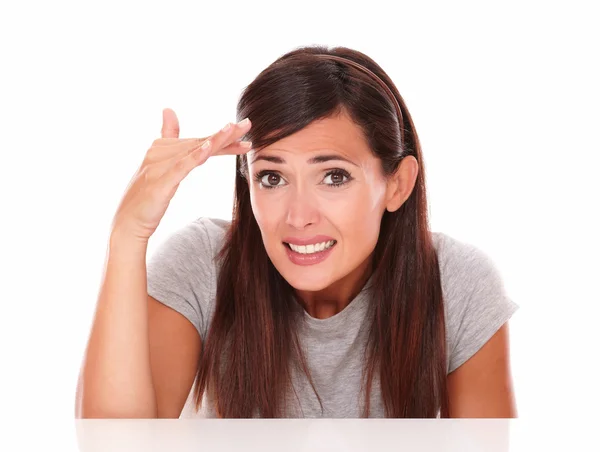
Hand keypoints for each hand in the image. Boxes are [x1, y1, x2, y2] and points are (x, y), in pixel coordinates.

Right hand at [111, 108, 251, 241]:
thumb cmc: (146, 197)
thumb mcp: (162, 167)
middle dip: (226, 136)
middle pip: (199, 143)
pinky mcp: (160, 183)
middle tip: (248, 126)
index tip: (243, 133)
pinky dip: (195, 156)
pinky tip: (209, 148)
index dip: (222, 138)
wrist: (127, 223)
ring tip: (234, 130)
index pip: (198, 141)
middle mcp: (159, 153)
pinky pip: (181, 167)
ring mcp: (159, 167)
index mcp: (162, 148)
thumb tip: (169, 110)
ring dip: (215, 140)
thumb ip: (168, 138)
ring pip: (193, 151)